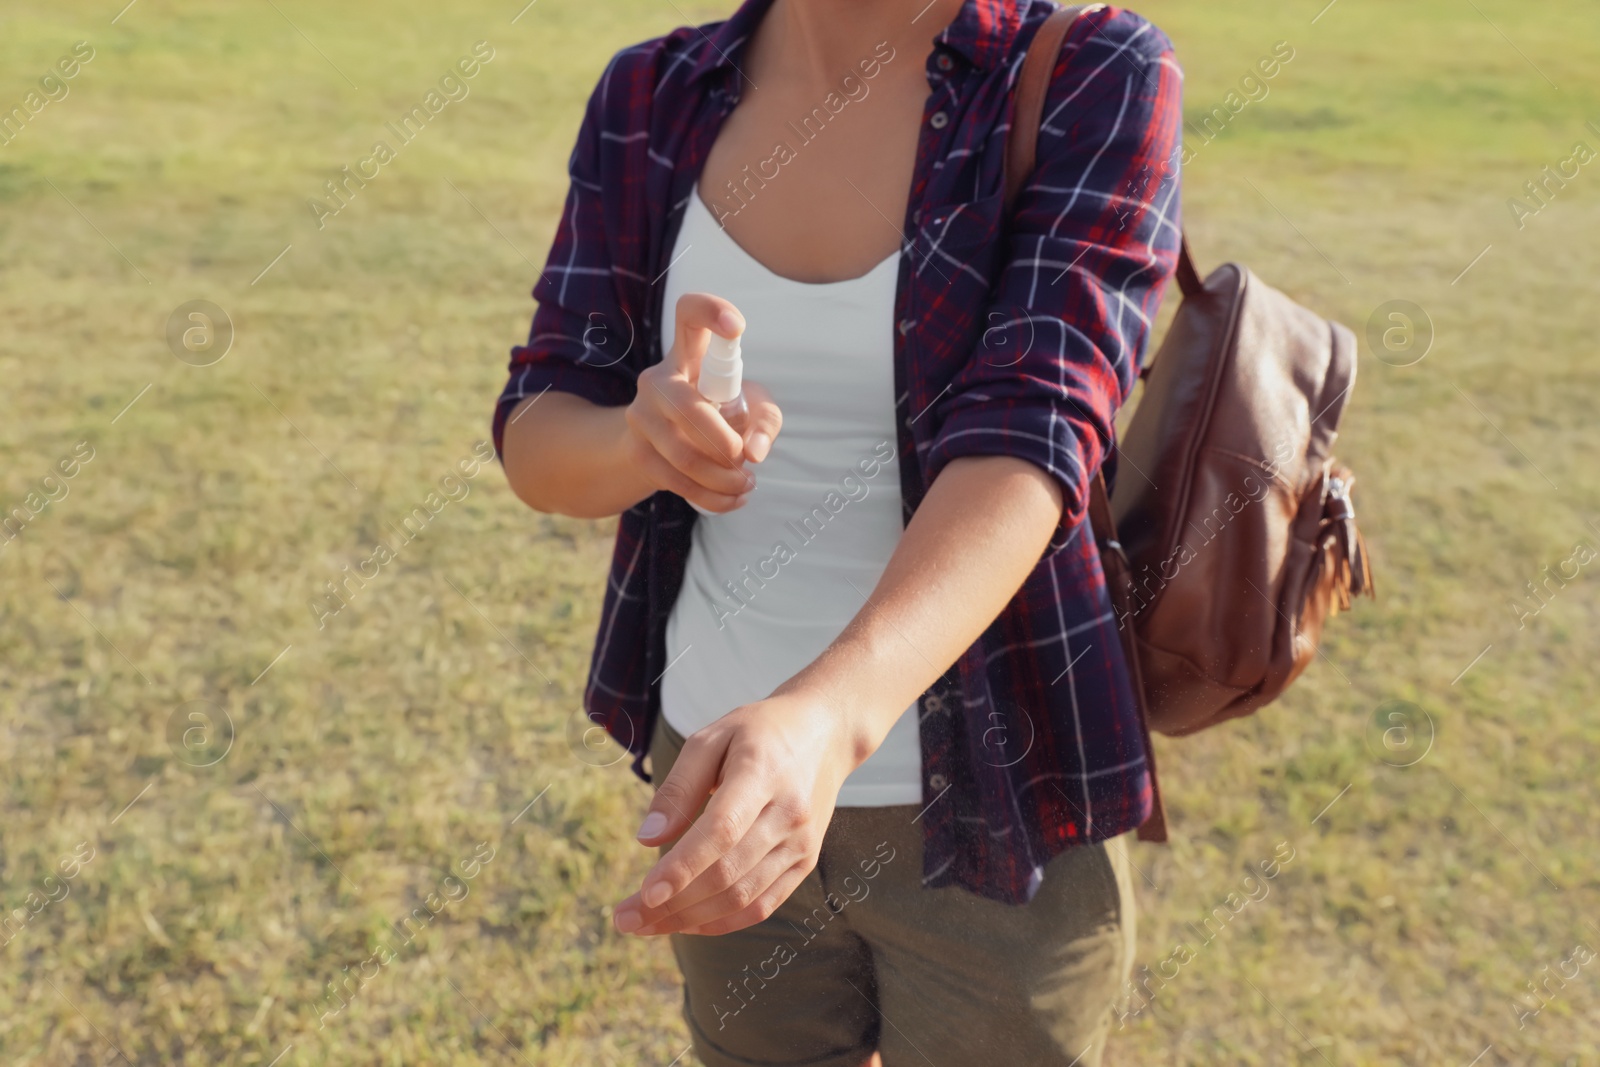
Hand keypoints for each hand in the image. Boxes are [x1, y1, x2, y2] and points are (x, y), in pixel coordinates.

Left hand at [612, 686, 867, 936]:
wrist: (825, 733)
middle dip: (672, 904)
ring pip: (742, 896)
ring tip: (646, 925)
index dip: (682, 868)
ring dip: (690, 919)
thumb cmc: (758, 732)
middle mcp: (789, 813)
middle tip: (625, 919)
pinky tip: (687, 923)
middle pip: (727, 873)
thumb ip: (679, 787)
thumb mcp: (712, 738)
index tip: (643, 895)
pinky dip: (722, 922)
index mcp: (763, 773)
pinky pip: (763, 904)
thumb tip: (646, 840)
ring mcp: (801, 842)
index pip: (721, 832)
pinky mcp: (805, 861)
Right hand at [622, 292, 782, 513]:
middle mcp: (658, 379)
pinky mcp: (637, 452)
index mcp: (687, 355)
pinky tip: (733, 498)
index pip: (688, 315)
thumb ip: (765, 421)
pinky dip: (713, 498)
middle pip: (688, 408)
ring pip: (683, 455)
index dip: (710, 312)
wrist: (662, 445)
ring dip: (723, 478)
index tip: (737, 328)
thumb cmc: (718, 413)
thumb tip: (755, 452)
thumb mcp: (750, 407)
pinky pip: (677, 481)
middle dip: (724, 443)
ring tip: (746, 483)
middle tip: (746, 459)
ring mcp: (640, 416)